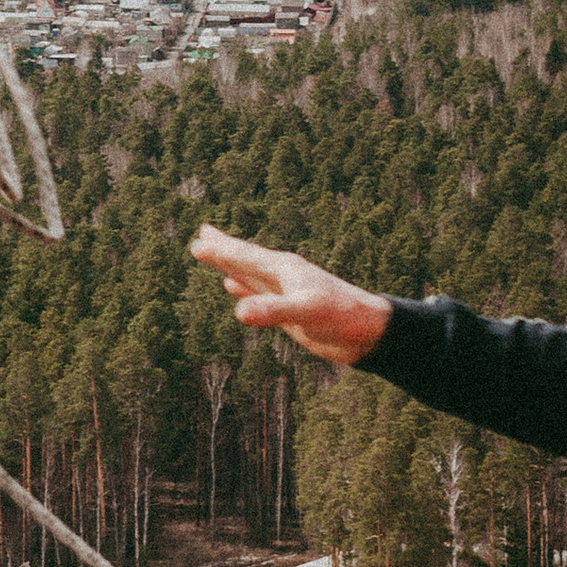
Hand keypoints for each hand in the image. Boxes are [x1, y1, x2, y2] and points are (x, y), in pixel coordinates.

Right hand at [190, 224, 391, 366]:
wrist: (368, 333)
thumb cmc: (341, 318)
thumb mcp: (306, 313)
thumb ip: (273, 311)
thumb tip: (239, 312)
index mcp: (284, 269)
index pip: (245, 256)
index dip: (221, 250)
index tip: (198, 241)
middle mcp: (283, 276)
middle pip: (245, 257)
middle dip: (223, 248)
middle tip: (201, 233)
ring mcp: (286, 291)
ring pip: (250, 273)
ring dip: (230, 265)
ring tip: (215, 254)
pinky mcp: (289, 309)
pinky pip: (259, 293)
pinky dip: (243, 287)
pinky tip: (234, 285)